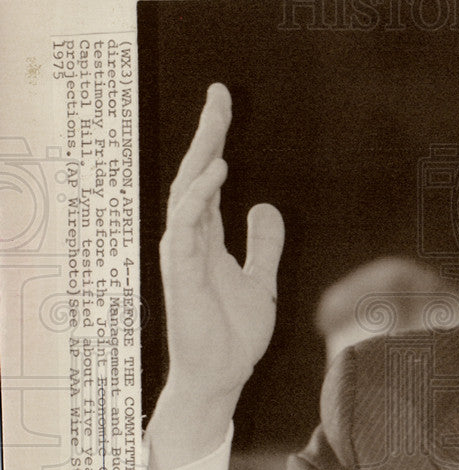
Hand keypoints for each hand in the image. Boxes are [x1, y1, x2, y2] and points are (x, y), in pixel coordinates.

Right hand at [147, 84, 283, 469]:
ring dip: (201, 157)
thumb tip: (265, 206)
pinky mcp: (181, 273)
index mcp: (206, 237)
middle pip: (194, 174)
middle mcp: (190, 239)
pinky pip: (185, 227)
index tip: (223, 102)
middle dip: (207, 133)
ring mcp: (182, 255)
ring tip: (219, 124)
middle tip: (219, 94)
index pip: (208, 178)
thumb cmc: (233, 332)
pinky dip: (198, 197)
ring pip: (185, 194)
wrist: (222, 375)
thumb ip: (263, 245)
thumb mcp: (260, 280)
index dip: (215, 139)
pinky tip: (217, 173)